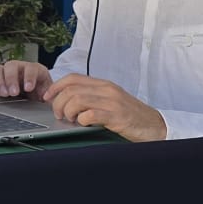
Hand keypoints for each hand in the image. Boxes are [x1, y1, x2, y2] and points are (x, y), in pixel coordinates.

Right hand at [0, 60, 55, 98]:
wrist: (36, 97)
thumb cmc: (44, 95)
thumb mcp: (51, 95)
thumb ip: (52, 97)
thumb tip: (51, 101)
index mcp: (36, 69)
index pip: (31, 68)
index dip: (29, 77)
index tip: (28, 89)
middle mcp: (20, 67)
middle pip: (11, 65)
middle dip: (11, 79)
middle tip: (13, 93)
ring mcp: (7, 72)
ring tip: (3, 93)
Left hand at [44, 75, 165, 141]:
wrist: (155, 125)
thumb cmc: (131, 115)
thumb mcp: (111, 100)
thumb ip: (92, 96)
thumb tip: (66, 99)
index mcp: (104, 84)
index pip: (72, 78)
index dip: (55, 87)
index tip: (47, 97)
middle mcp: (107, 90)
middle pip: (71, 90)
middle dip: (58, 103)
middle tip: (59, 115)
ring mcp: (112, 102)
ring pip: (77, 100)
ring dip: (67, 112)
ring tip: (70, 120)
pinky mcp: (116, 117)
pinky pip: (91, 115)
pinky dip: (81, 120)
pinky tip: (83, 124)